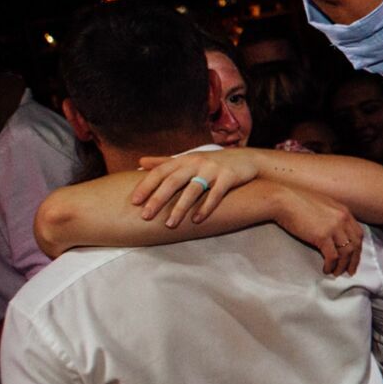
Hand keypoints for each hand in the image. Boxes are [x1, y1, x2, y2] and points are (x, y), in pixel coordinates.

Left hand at [133, 149, 267, 226]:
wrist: (248, 159)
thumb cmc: (213, 162)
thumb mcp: (188, 159)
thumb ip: (165, 161)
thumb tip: (139, 162)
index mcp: (184, 159)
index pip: (160, 172)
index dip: (146, 186)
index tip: (134, 202)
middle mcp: (197, 162)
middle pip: (173, 181)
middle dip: (158, 199)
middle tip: (146, 216)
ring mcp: (214, 169)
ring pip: (193, 189)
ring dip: (181, 208)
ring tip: (170, 224)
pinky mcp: (229, 177)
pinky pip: (216, 194)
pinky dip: (206, 208)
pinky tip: (197, 220)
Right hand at [271, 185, 364, 274]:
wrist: (284, 200)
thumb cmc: (298, 201)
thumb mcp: (322, 205)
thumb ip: (332, 216)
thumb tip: (333, 231)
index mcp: (344, 211)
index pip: (358, 233)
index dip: (358, 248)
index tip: (354, 258)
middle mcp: (343, 219)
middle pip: (355, 244)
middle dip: (354, 260)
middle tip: (350, 271)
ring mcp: (334, 227)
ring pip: (346, 252)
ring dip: (342, 265)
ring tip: (337, 273)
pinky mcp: (322, 236)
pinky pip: (332, 256)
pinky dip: (331, 265)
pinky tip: (326, 269)